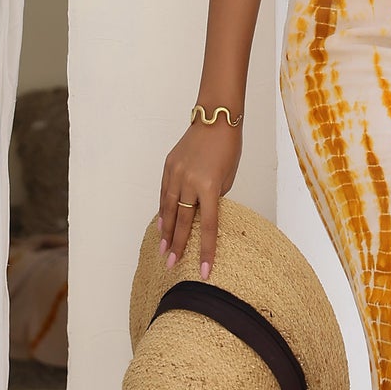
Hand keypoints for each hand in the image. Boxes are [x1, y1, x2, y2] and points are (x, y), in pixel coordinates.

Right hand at [158, 121, 242, 276]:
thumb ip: (214, 197)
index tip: (203, 270)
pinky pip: (164, 193)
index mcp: (211, 187)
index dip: (205, 250)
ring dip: (166, 231)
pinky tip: (161, 224)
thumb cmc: (228, 148)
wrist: (215, 119)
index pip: (208, 226)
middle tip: (170, 264)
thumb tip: (201, 212)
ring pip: (169, 208)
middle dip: (177, 245)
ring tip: (162, 249)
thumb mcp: (229, 176)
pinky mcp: (169, 166)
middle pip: (183, 221)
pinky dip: (163, 210)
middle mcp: (190, 182)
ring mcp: (176, 173)